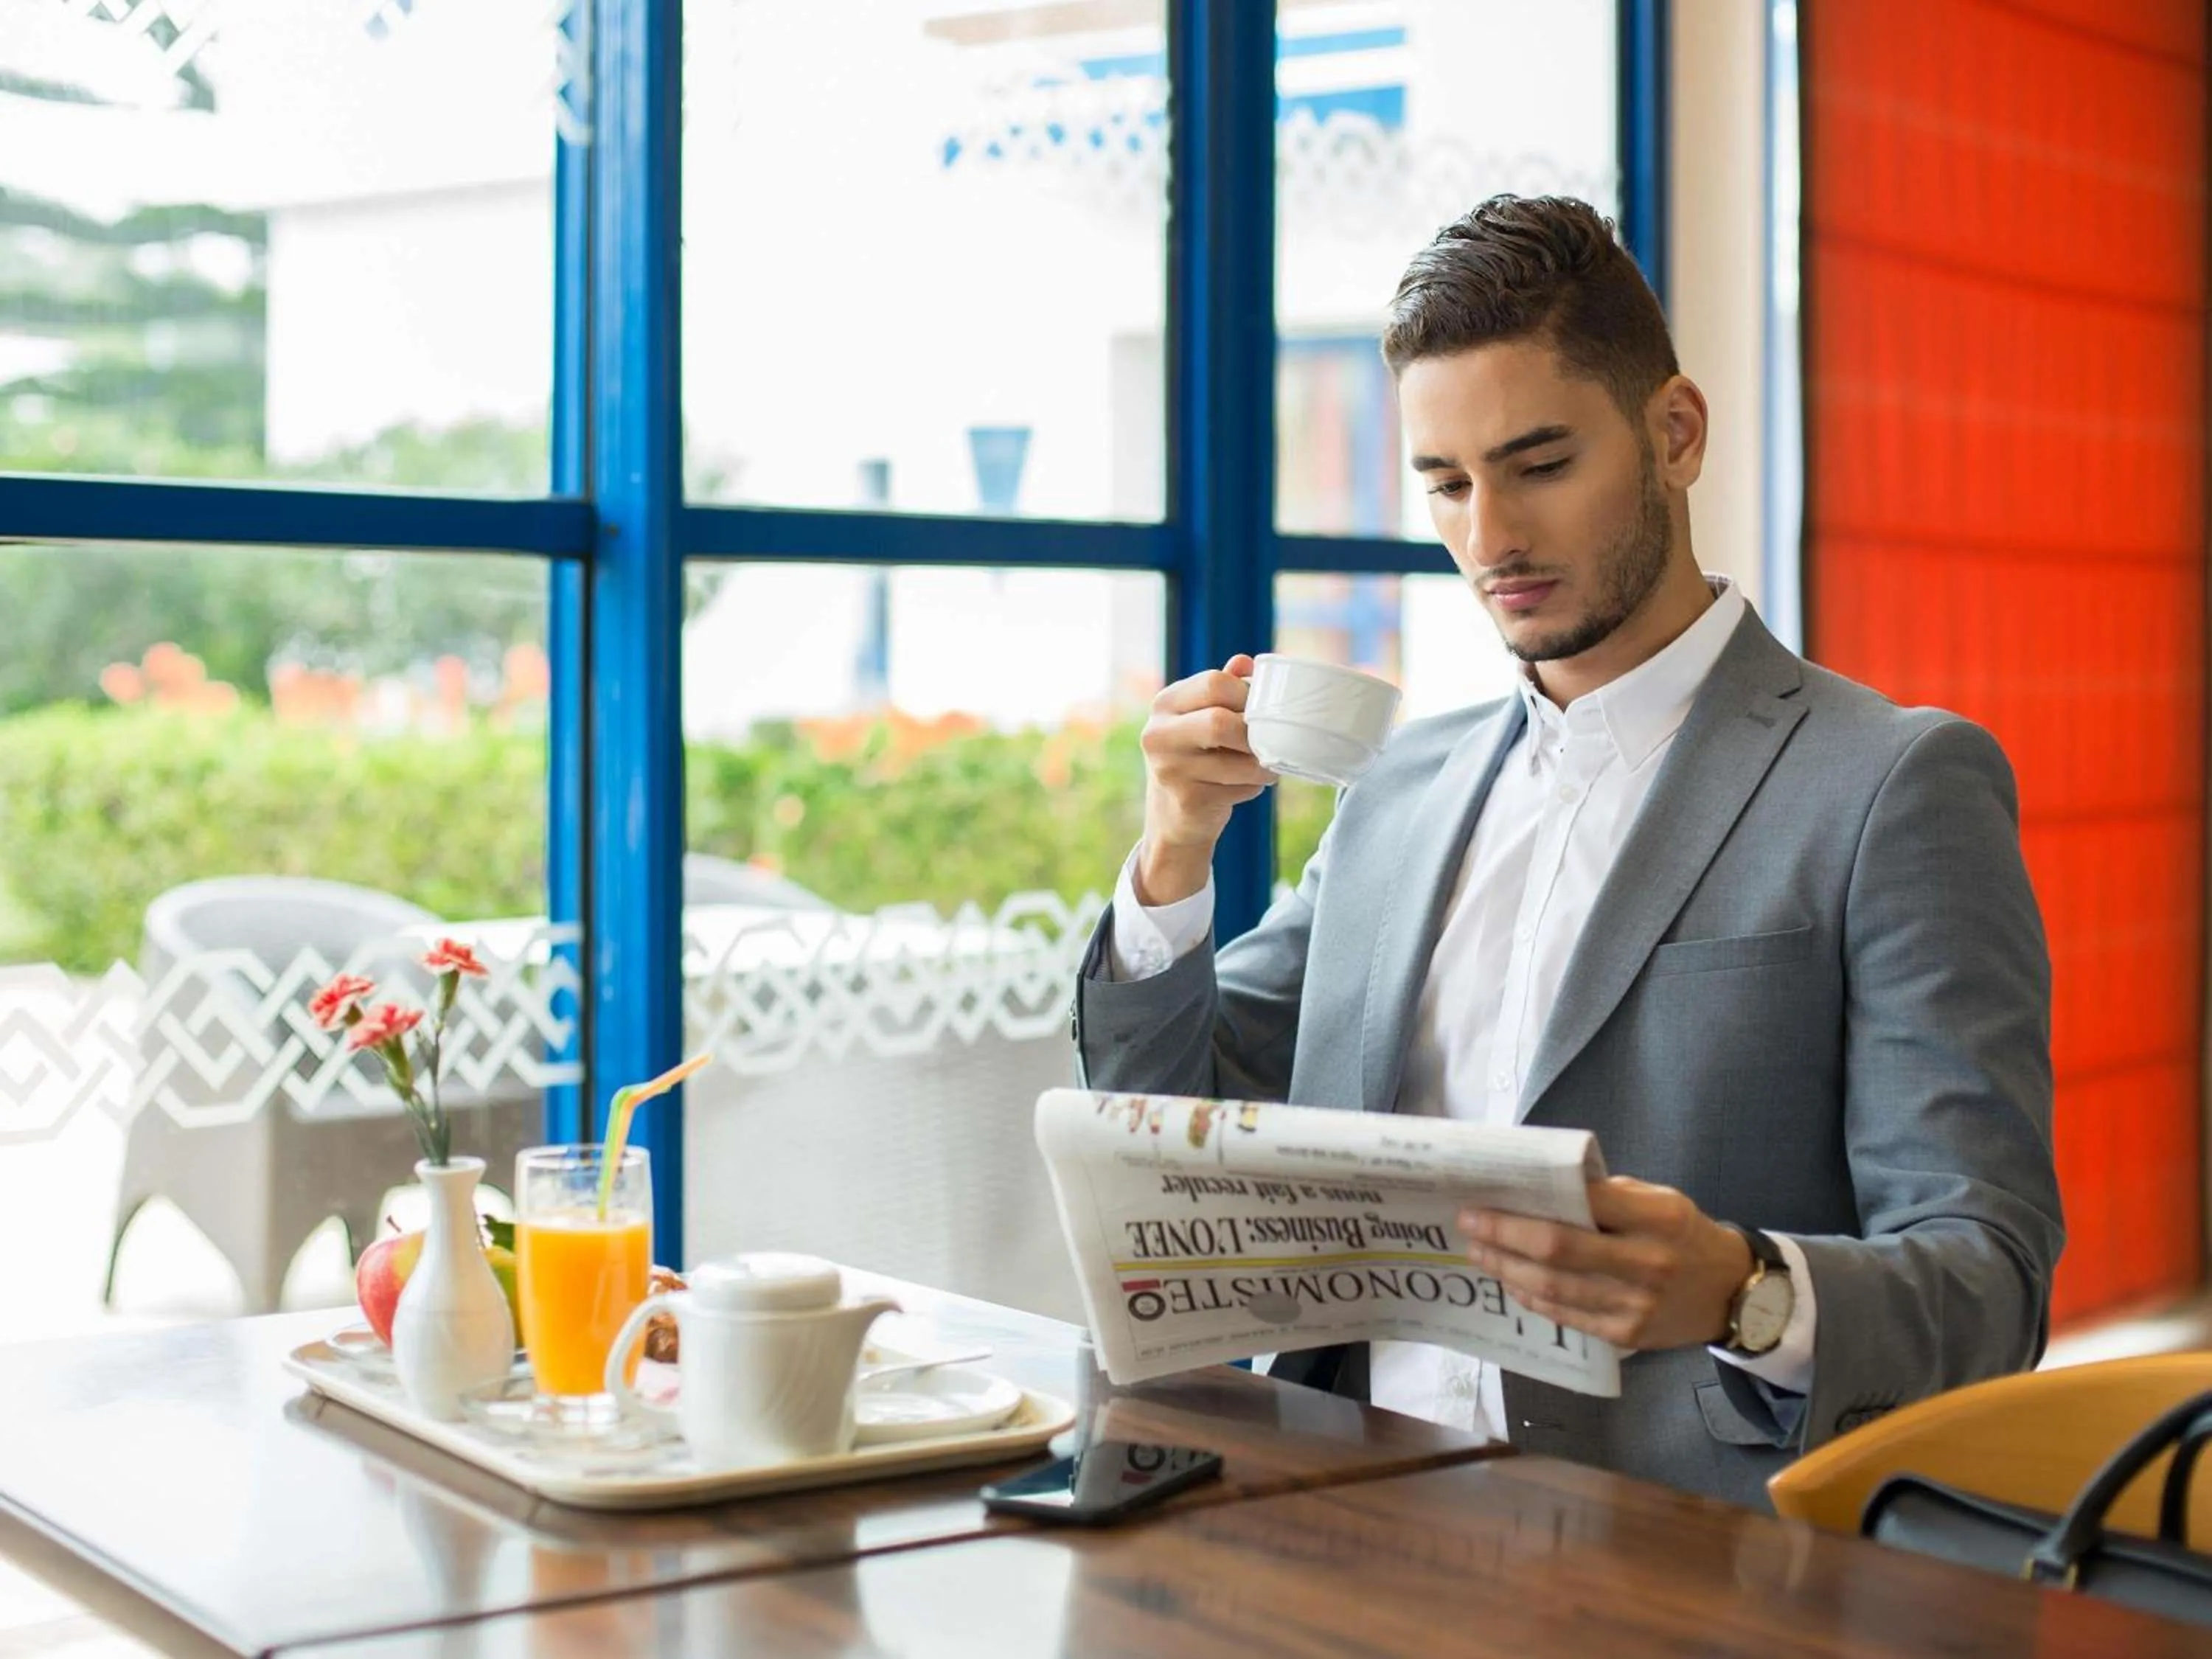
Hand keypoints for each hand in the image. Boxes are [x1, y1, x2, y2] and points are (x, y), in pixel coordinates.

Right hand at [1135, 654, 1274, 904]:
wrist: (1173, 817)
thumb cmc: (1197, 757)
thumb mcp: (1203, 717)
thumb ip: (1224, 689)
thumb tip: (1245, 662)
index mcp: (1165, 703)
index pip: (1214, 683)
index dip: (1247, 695)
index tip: (1259, 710)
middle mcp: (1158, 734)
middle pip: (1221, 722)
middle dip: (1254, 733)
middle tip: (1266, 741)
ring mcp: (1169, 769)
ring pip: (1239, 760)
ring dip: (1263, 764)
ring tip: (1265, 766)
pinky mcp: (1187, 800)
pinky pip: (1240, 787)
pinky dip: (1254, 787)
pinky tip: (1246, 786)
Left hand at [1458, 1177, 1753, 1352]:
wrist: (1732, 1292)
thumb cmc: (1685, 1234)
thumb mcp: (1659, 1200)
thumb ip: (1608, 1195)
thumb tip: (1545, 1188)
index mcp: (1657, 1219)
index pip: (1583, 1203)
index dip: (1530, 1201)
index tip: (1488, 1195)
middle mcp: (1647, 1262)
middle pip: (1558, 1248)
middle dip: (1505, 1235)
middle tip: (1469, 1223)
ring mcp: (1635, 1304)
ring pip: (1555, 1287)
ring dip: (1508, 1268)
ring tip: (1479, 1252)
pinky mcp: (1626, 1335)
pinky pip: (1566, 1315)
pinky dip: (1532, 1297)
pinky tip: (1510, 1281)